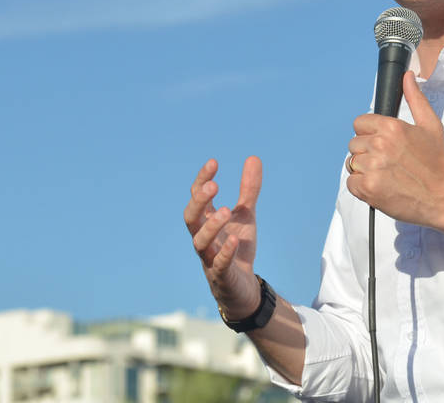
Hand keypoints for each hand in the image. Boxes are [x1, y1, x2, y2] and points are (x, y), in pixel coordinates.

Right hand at [184, 156, 262, 318]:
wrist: (243, 286)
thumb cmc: (237, 247)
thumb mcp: (246, 215)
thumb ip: (249, 190)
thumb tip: (254, 157)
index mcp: (206, 221)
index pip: (197, 198)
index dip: (202, 180)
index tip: (214, 163)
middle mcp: (203, 238)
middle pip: (190, 218)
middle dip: (199, 202)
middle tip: (213, 186)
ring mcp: (209, 257)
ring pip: (199, 242)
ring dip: (211, 226)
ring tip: (227, 211)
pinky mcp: (221, 276)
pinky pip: (218, 264)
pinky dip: (225, 252)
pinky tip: (235, 240)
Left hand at [346, 70, 443, 225]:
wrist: (442, 197)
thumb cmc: (436, 162)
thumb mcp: (431, 125)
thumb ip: (415, 99)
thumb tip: (408, 77)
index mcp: (391, 127)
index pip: (359, 123)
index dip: (369, 133)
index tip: (383, 144)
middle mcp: (379, 145)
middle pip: (354, 144)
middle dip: (367, 153)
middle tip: (388, 162)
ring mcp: (372, 167)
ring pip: (351, 163)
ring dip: (364, 170)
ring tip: (385, 175)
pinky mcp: (368, 188)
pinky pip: (351, 182)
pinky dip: (362, 187)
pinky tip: (380, 186)